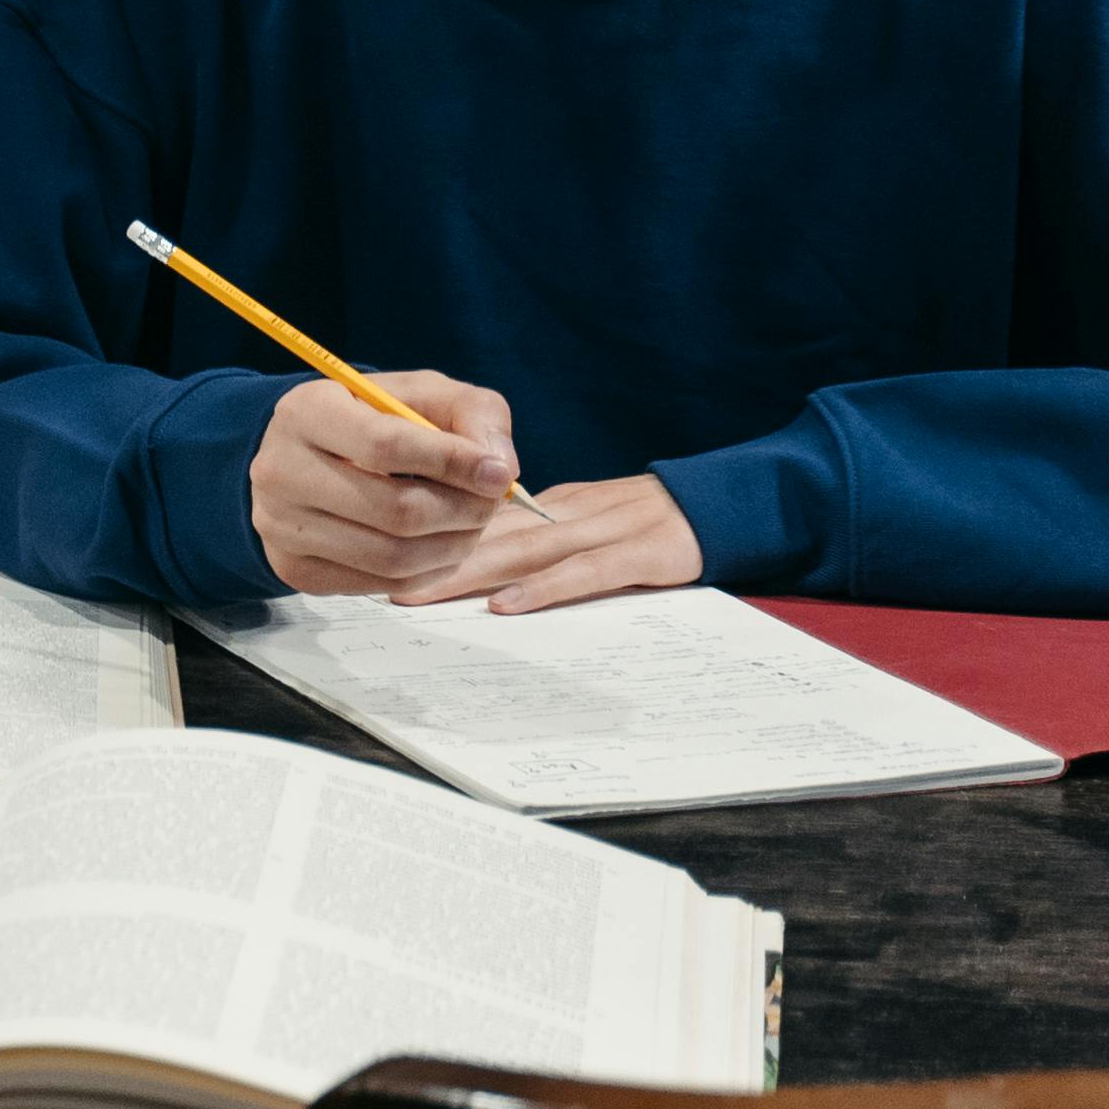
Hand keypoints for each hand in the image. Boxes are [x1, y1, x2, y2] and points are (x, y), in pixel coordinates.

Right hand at [250, 368, 529, 597]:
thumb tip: (500, 468)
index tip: (498, 473)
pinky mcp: (295, 571)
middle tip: (491, 503)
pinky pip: (383, 586)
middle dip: (463, 511)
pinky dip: (430, 572)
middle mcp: (279, 470)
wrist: (305, 456)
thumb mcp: (421, 393)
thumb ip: (472, 412)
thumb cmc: (372, 419)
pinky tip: (441, 546)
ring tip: (472, 524)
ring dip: (453, 546)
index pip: (385, 446)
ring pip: (393, 557)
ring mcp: (281, 527)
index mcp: (305, 412)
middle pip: (395, 510)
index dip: (452, 463)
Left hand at [390, 473, 703, 615]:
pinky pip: (586, 574)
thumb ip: (538, 534)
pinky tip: (507, 604)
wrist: (721, 504)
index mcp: (553, 506)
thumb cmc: (645, 519)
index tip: (388, 558)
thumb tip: (479, 555)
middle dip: (437, 561)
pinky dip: (545, 589)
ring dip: (472, 573)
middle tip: (388, 586)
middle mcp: (569, 514)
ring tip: (424, 595)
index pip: (485, 522)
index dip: (435, 538)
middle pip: (494, 537)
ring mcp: (606, 532)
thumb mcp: (586, 519)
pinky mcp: (642, 554)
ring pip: (527, 552)